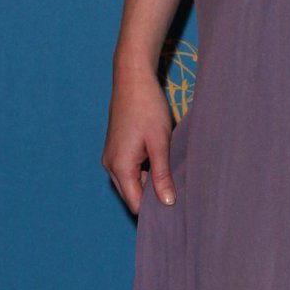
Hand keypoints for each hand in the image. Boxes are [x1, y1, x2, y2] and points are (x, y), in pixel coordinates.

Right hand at [103, 56, 176, 215]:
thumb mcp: (160, 143)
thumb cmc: (147, 108)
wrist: (132, 79)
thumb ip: (162, 175)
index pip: (135, 204)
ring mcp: (112, 156)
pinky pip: (130, 170)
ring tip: (172, 175)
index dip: (155, 210)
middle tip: (178, 193)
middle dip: (152, 198)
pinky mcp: (116, 148)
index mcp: (120, 167)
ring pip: (131, 182)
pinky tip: (162, 162)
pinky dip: (144, 171)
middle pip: (132, 196)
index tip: (176, 209)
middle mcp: (111, 165)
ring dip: (149, 182)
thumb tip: (167, 203)